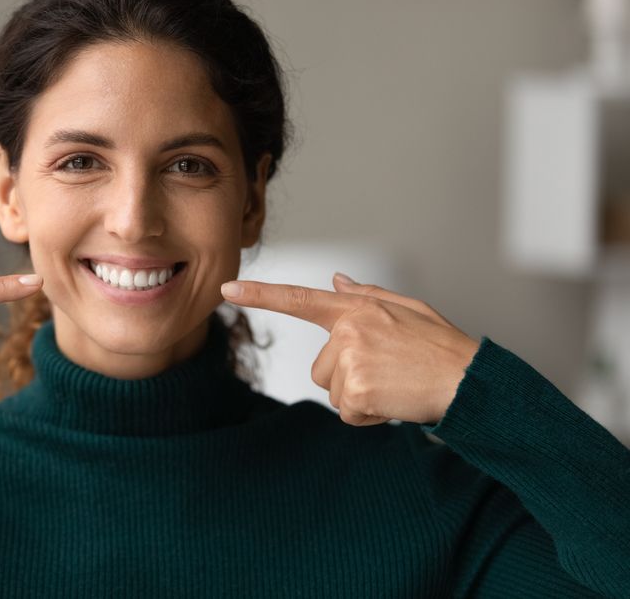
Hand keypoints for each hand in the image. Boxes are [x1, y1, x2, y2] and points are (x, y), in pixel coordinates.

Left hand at [221, 273, 479, 426]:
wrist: (469, 381)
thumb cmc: (440, 346)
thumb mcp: (406, 309)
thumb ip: (365, 295)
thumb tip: (335, 280)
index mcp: (358, 308)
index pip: (300, 299)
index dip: (260, 295)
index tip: (227, 291)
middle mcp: (349, 329)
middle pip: (320, 368)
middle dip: (348, 377)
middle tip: (388, 372)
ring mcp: (351, 359)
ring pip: (332, 391)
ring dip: (359, 397)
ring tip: (394, 385)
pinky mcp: (355, 390)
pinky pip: (346, 412)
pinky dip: (368, 416)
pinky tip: (394, 402)